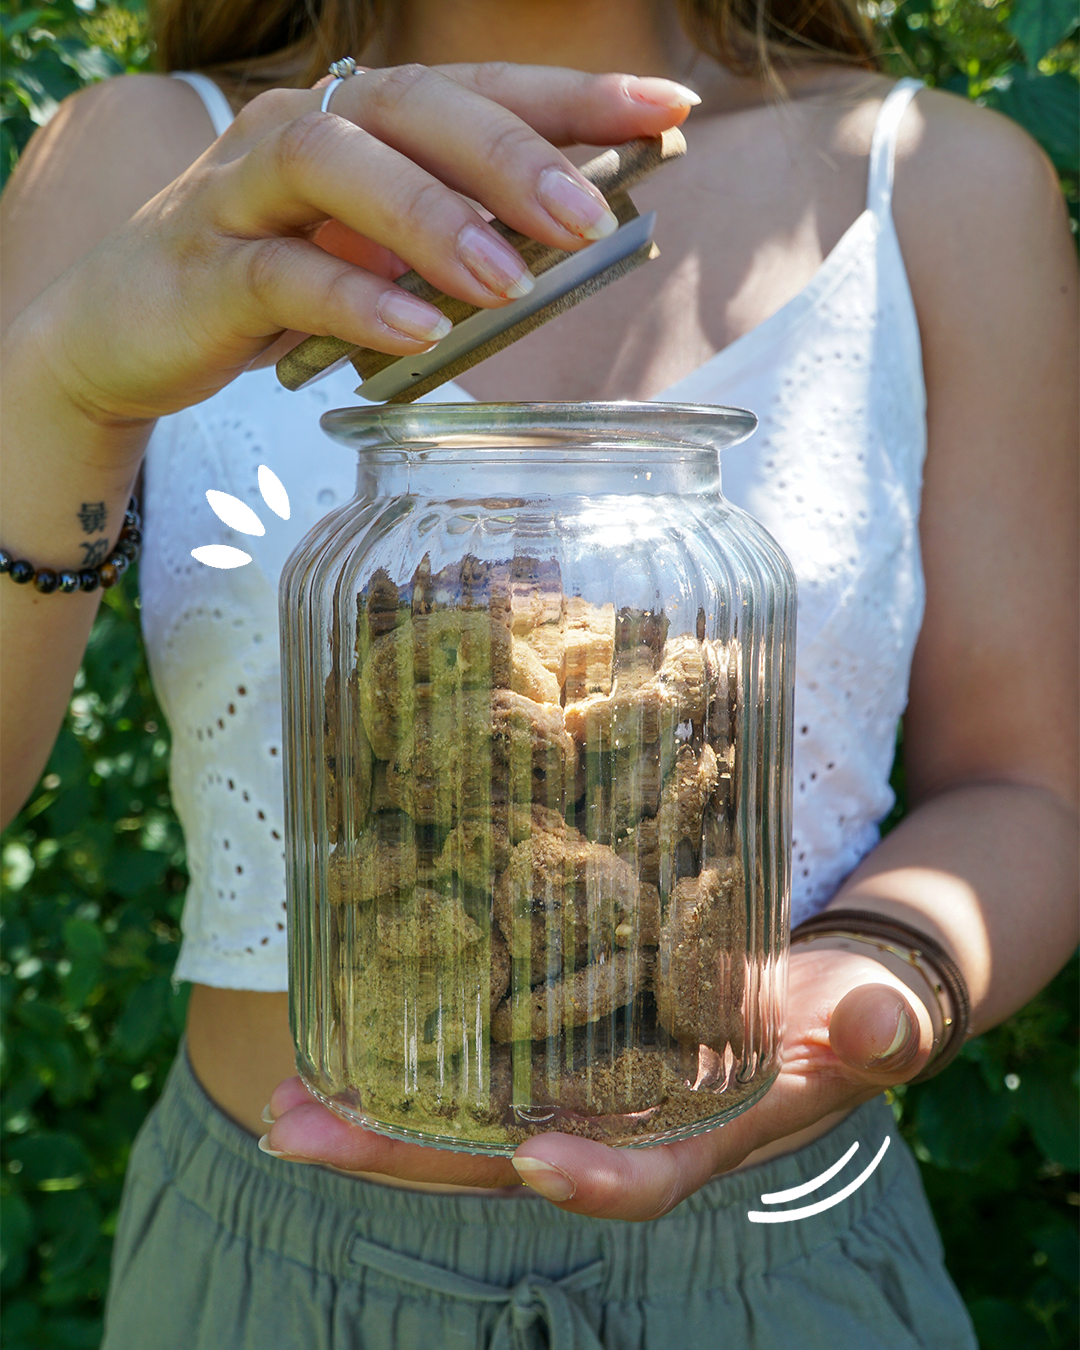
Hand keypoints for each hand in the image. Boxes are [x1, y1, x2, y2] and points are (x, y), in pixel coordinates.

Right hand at [31, 65, 695, 425]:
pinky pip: (280, 275)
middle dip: (511, 156)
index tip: (665, 109)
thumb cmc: (269, 279)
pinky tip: (416, 334)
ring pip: (335, 166)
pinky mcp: (205, 271)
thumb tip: (560, 238)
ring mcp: (243, 193)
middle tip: (591, 215)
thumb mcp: (370, 248)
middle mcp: (302, 128)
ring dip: (430, 218)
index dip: (571, 95)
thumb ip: (445, 233)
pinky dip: (354, 302)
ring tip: (505, 281)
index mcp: (359, 118)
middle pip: (413, 109)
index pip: (476, 88)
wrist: (126, 328)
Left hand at [260, 945, 935, 1218]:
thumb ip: (882, 1025)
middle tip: (299, 1134)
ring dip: (378, 1121)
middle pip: (510, 1161)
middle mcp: (627, 1128)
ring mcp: (586, 1092)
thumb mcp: (873, 1013)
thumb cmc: (850, 1008)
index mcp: (706, 1134)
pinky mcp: (563, 1044)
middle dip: (407, 1158)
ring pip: (471, 1125)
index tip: (532, 1160)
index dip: (594, 1176)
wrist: (818, 991)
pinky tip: (342, 1037)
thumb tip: (885, 1026)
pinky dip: (411, 1063)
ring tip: (285, 1103)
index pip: (648, 1175)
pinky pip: (479, 1067)